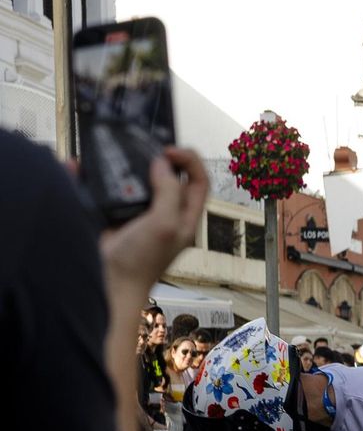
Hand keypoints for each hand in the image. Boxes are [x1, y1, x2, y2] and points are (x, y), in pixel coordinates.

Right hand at [100, 149, 208, 296]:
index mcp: (186, 217)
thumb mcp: (165, 225)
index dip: (189, 161)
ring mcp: (143, 213)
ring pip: (144, 180)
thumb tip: (162, 165)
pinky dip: (107, 177)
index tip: (168, 152)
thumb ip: (169, 193)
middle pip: (174, 177)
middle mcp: (168, 213)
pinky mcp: (120, 213)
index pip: (200, 181)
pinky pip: (116, 189)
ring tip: (123, 154)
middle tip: (145, 148)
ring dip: (134, 165)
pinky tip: (95, 168)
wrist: (110, 281)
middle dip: (163, 159)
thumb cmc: (141, 261)